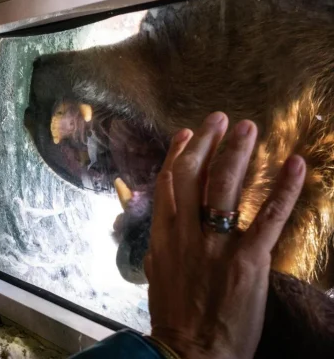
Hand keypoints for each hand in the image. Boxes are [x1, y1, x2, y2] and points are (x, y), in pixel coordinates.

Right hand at [144, 112, 305, 358]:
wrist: (190, 351)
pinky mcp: (248, 261)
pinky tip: (296, 165)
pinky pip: (268, 217)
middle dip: (208, 143)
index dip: (178, 154)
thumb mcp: (157, 273)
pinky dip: (284, 189)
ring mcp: (217, 246)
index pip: (169, 183)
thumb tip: (164, 224)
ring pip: (225, 187)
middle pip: (195, 176)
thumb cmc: (174, 315)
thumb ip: (161, 243)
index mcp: (163, 236)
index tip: (188, 132)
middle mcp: (186, 234)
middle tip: (223, 119)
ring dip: (238, 154)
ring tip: (249, 128)